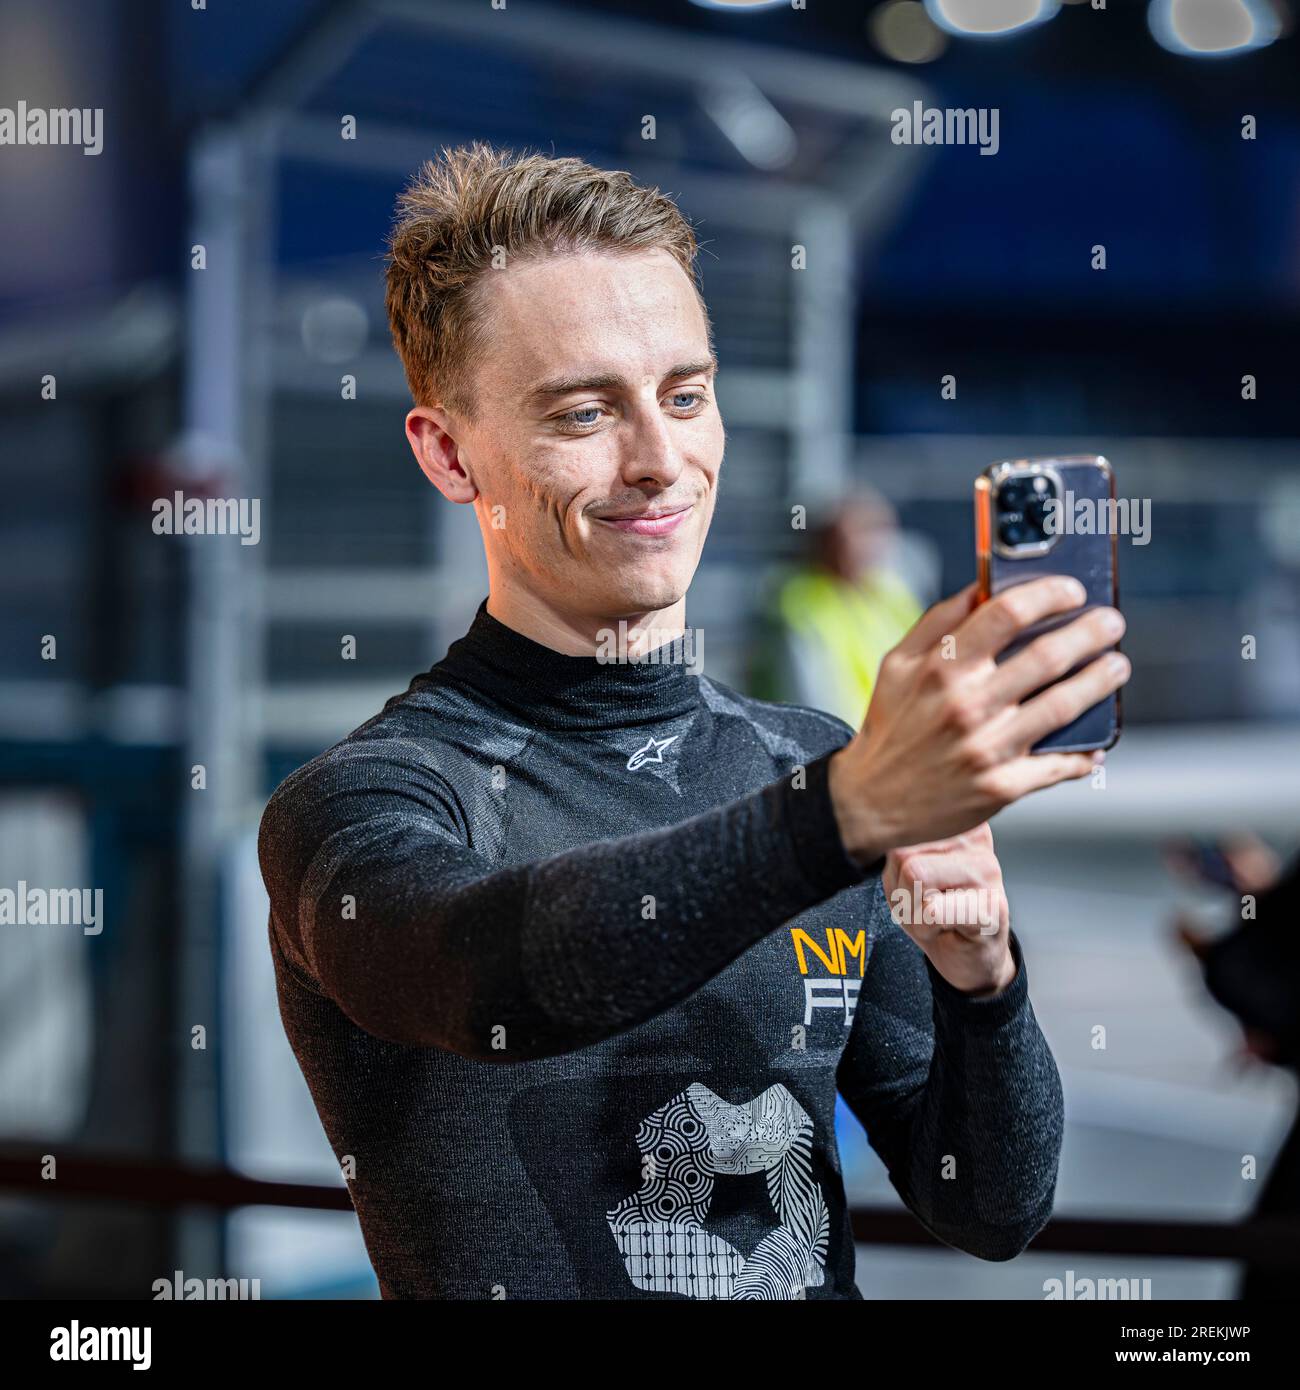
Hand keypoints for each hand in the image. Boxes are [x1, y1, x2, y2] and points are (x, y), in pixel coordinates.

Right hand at [829, 577, 1128, 863]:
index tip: (1072, 590)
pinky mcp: (1001, 787)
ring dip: (1101, 681)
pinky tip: (1097, 741)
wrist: (869, 801)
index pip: (1006, 613)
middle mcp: (966, 705)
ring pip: (1063, 706)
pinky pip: (1057, 765)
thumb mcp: (897, 663)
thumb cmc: (890, 725)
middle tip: (1110, 623)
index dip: (1048, 594)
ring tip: (1117, 666)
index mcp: (940, 668)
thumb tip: (984, 586)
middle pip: (1047, 656)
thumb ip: (939, 622)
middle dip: (1091, 633)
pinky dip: (1083, 753)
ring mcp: (987, 748)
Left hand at [883, 822, 1014, 994]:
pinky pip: (932, 909)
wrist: (970, 956)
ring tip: (934, 915)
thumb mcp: (902, 869)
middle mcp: (975, 834)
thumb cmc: (935, 911)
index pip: (899, 820)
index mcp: (952, 817)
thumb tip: (886, 838)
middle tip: (922, 903)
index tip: (906, 878)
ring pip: (914, 874)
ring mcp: (987, 868)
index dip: (887, 859)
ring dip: (912, 907)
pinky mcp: (991, 906)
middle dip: (898, 885)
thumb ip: (894, 844)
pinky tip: (946, 928)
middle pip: (901, 848)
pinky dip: (925, 926)